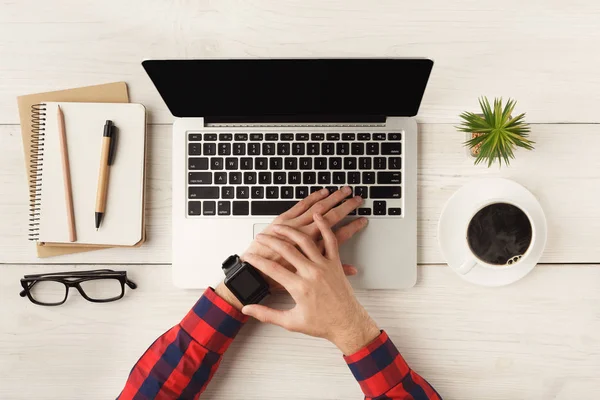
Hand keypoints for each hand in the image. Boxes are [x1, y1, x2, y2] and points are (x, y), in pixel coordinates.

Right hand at [241, 213, 379, 354]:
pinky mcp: (335, 263)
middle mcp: (312, 273)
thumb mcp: (291, 322)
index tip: (248, 257)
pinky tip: (317, 216)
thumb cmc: (322, 324)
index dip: (256, 261)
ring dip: (290, 231)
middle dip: (269, 241)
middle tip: (260, 237)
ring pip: (306, 241)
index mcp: (299, 288)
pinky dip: (325, 226)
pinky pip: (331, 240)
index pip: (271, 269)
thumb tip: (248, 309)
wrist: (347, 324)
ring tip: (279, 227)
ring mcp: (325, 266)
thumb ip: (267, 314)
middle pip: (286, 250)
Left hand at [242, 186, 367, 288]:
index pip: (340, 236)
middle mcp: (307, 239)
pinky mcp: (283, 222)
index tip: (362, 221)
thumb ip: (330, 273)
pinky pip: (301, 206)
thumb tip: (352, 269)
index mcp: (315, 255)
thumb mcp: (308, 280)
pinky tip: (321, 193)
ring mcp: (295, 228)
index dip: (354, 227)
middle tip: (355, 199)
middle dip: (346, 206)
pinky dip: (312, 198)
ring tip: (343, 191)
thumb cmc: (277, 281)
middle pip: (332, 218)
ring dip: (332, 198)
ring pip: (318, 209)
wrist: (254, 277)